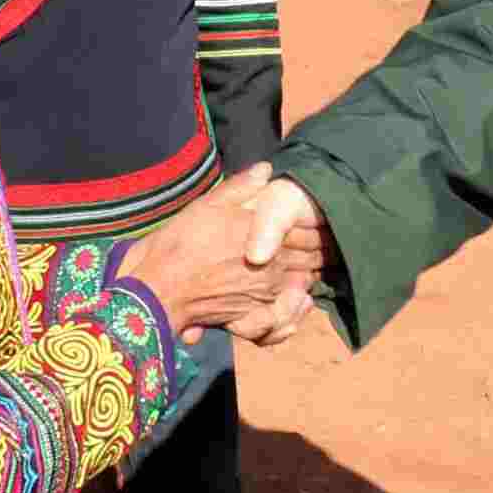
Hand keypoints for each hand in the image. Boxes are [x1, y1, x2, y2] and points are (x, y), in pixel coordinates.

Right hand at [127, 164, 321, 340]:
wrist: (159, 286)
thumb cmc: (181, 243)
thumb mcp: (209, 205)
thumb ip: (242, 187)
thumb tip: (267, 170)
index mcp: (268, 237)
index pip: (306, 230)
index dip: (316, 225)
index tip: (325, 222)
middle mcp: (274, 268)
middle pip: (309, 259)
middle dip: (321, 252)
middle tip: (332, 247)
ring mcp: (265, 296)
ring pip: (301, 287)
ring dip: (310, 278)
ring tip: (317, 271)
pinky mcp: (253, 320)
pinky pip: (281, 322)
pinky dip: (292, 316)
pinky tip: (295, 303)